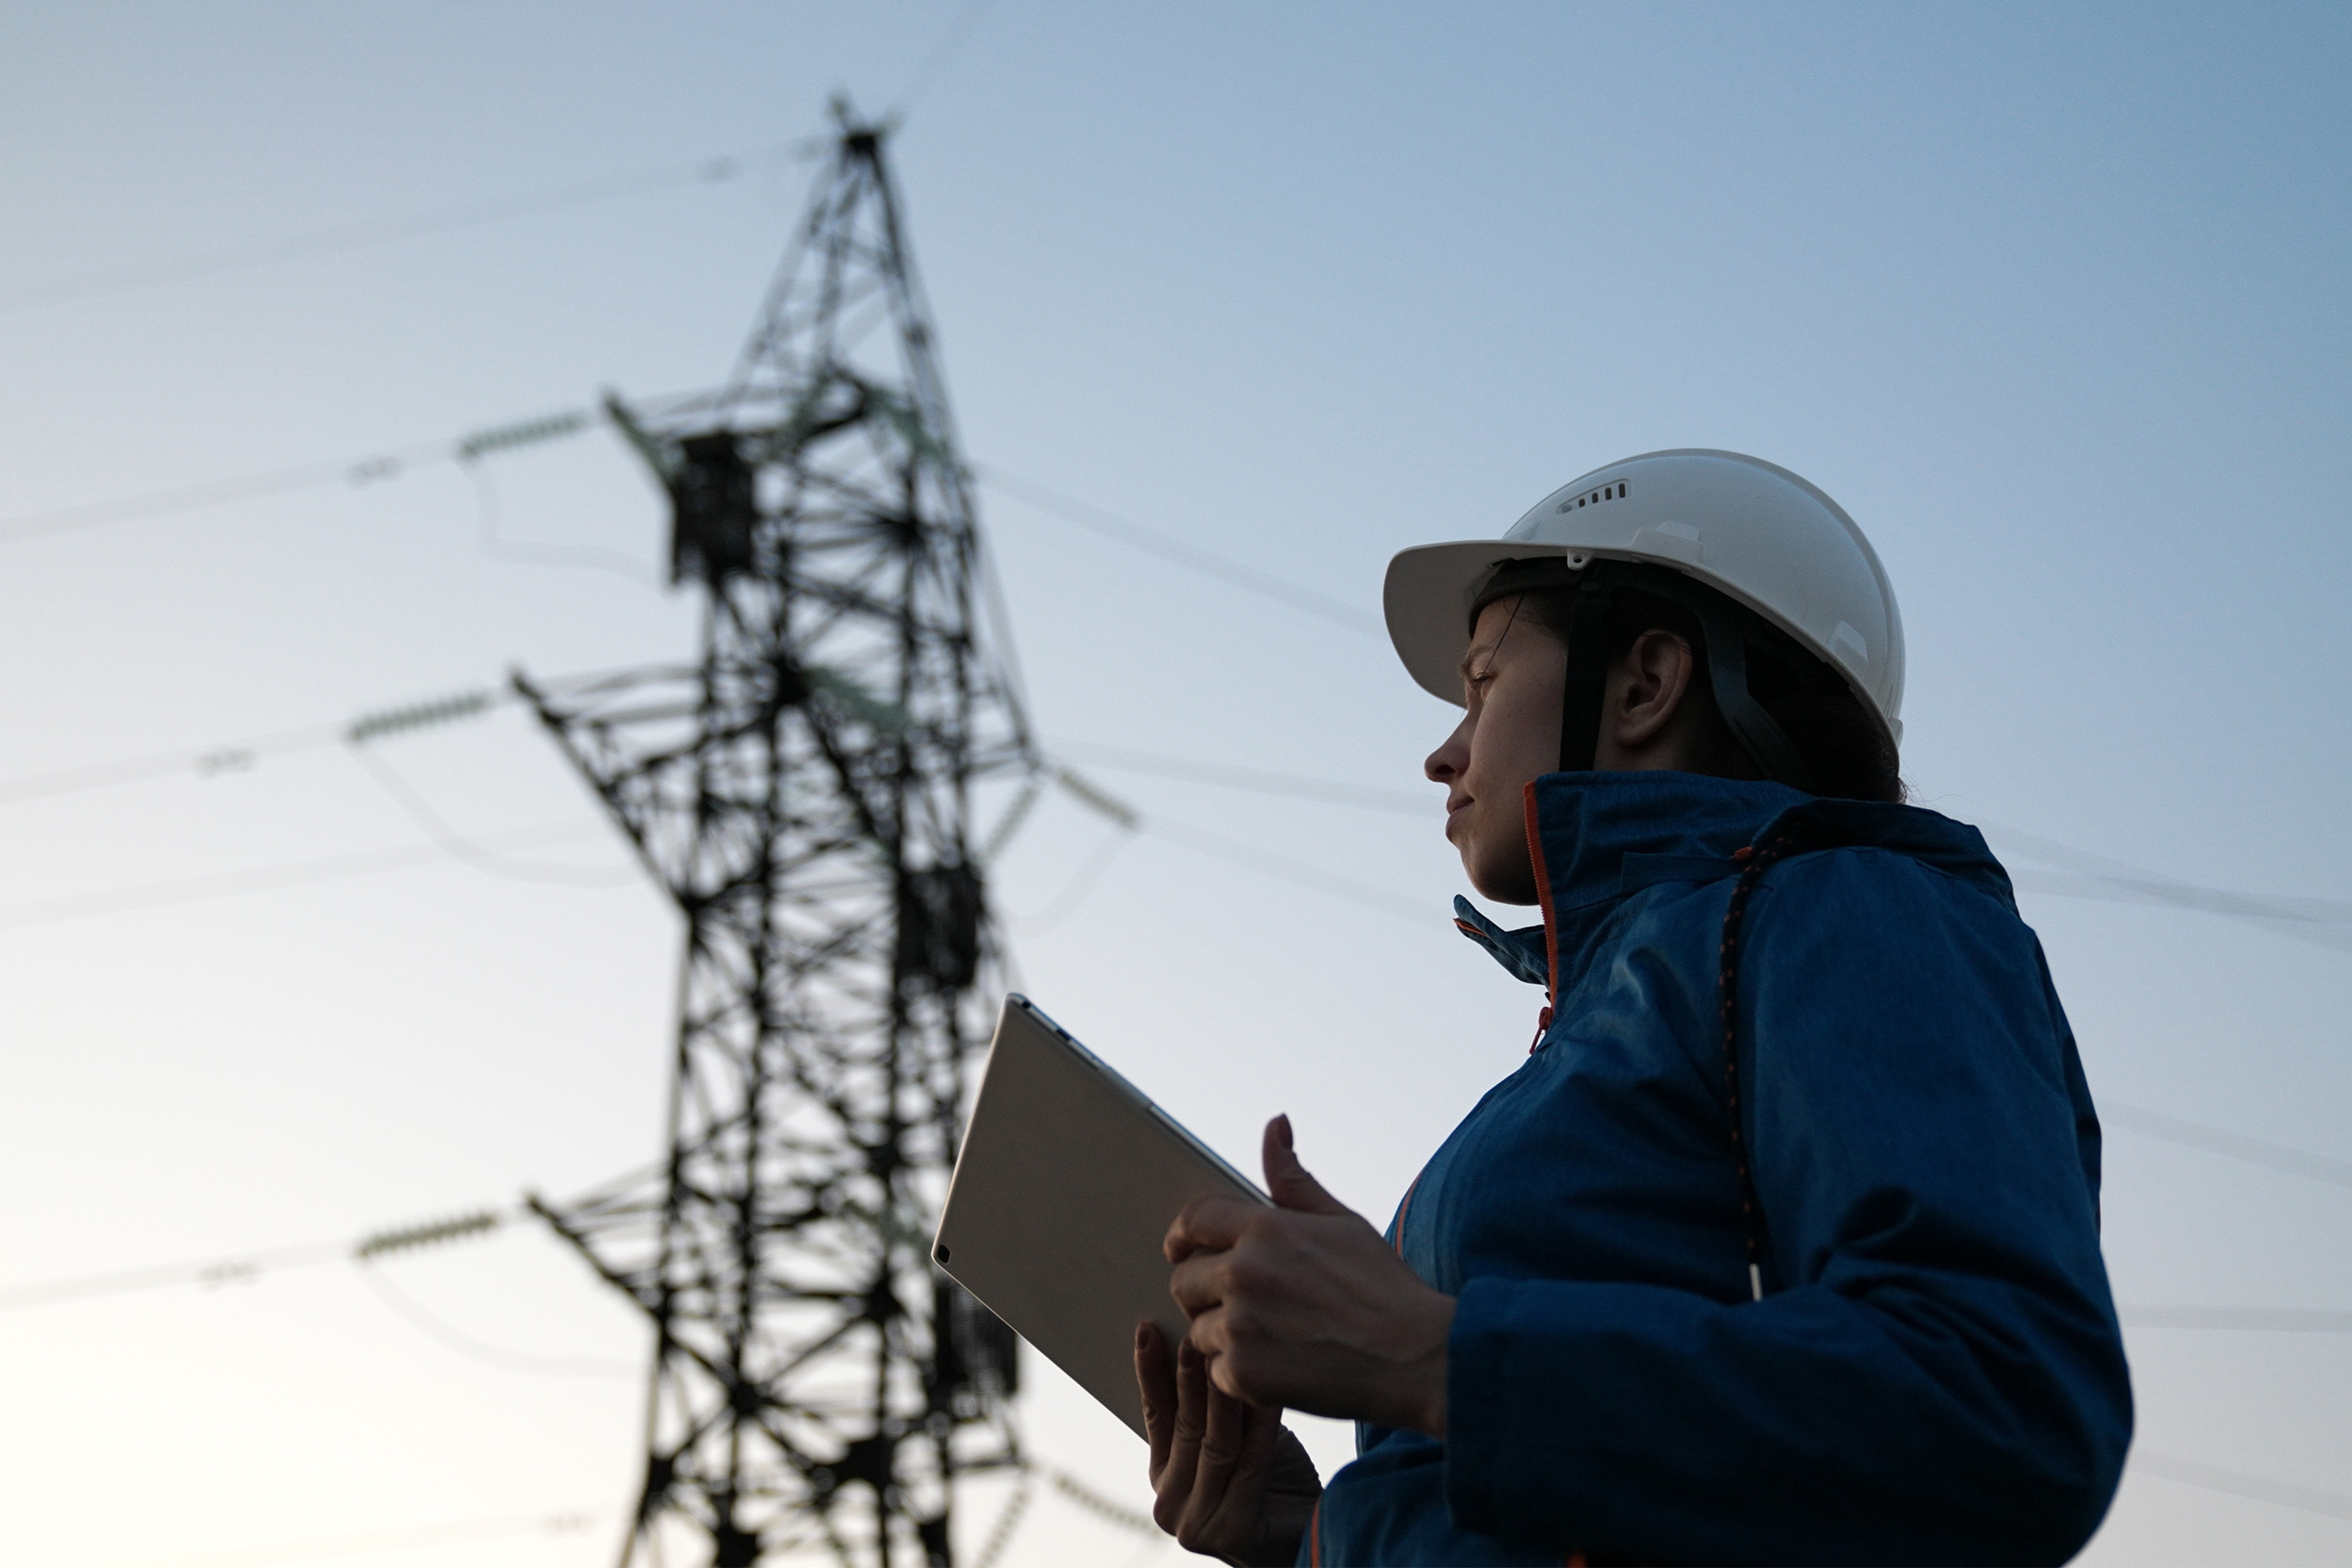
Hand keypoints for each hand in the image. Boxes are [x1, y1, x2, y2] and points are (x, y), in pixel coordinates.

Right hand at [1136, 1319, 1321, 1565]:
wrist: (1308, 1534)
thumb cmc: (1273, 1478)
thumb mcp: (1238, 1435)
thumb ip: (1219, 1406)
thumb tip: (1209, 1340)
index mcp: (1163, 1475)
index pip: (1154, 1415)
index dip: (1150, 1371)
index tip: (1148, 1328)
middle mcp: (1170, 1502)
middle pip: (1184, 1426)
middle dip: (1188, 1376)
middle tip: (1194, 1333)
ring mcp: (1197, 1523)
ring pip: (1215, 1443)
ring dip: (1223, 1395)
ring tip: (1230, 1352)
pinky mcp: (1232, 1531)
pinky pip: (1250, 1465)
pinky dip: (1263, 1426)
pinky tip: (1269, 1393)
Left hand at [1166, 1115, 1455, 1435]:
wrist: (1416, 1358)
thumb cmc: (1384, 1289)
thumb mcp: (1341, 1222)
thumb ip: (1294, 1180)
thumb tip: (1275, 1124)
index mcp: (1265, 1230)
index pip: (1196, 1220)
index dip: (1182, 1234)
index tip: (1179, 1248)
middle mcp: (1243, 1274)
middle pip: (1183, 1280)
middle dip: (1204, 1292)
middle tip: (1238, 1306)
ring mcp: (1239, 1326)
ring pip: (1199, 1330)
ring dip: (1224, 1337)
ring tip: (1272, 1340)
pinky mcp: (1243, 1374)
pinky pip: (1217, 1372)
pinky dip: (1241, 1376)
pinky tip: (1280, 1369)